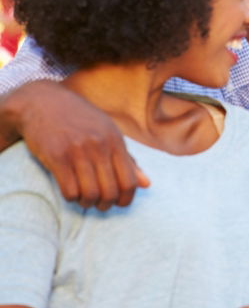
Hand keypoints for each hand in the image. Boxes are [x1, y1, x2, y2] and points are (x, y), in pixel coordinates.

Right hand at [2, 80, 149, 208]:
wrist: (43, 102)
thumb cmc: (80, 119)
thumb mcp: (108, 133)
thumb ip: (127, 159)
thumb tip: (147, 184)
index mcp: (116, 141)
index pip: (130, 181)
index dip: (126, 199)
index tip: (119, 203)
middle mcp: (99, 146)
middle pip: (111, 191)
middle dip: (106, 204)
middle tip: (100, 204)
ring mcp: (77, 151)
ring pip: (90, 193)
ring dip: (88, 203)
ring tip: (85, 200)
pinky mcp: (56, 156)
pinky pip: (69, 190)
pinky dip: (71, 198)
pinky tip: (71, 193)